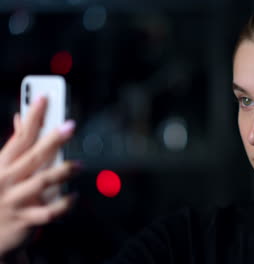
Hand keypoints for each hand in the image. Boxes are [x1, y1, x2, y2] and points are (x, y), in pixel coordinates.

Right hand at [0, 96, 77, 255]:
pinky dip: (64, 203)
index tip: (44, 98)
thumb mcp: (0, 169)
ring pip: (42, 181)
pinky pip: (49, 211)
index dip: (32, 116)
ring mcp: (15, 200)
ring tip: (79, 165)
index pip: (20, 136)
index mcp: (1, 164)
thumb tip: (22, 118)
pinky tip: (74, 196)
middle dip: (52, 138)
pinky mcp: (24, 220)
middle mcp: (6, 179)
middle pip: (34, 155)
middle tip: (70, 125)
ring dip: (63, 171)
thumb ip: (14, 146)